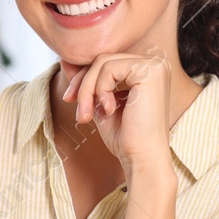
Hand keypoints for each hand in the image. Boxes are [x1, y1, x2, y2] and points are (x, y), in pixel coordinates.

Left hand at [62, 50, 170, 170]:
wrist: (142, 159)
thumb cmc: (125, 138)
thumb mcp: (99, 103)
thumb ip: (87, 82)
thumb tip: (65, 61)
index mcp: (145, 71)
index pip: (106, 61)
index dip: (83, 78)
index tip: (70, 99)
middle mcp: (153, 64)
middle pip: (103, 59)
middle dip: (82, 84)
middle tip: (78, 110)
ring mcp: (153, 66)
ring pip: (102, 62)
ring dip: (87, 90)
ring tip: (88, 115)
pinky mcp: (149, 72)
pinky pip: (109, 68)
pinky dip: (99, 90)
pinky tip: (109, 110)